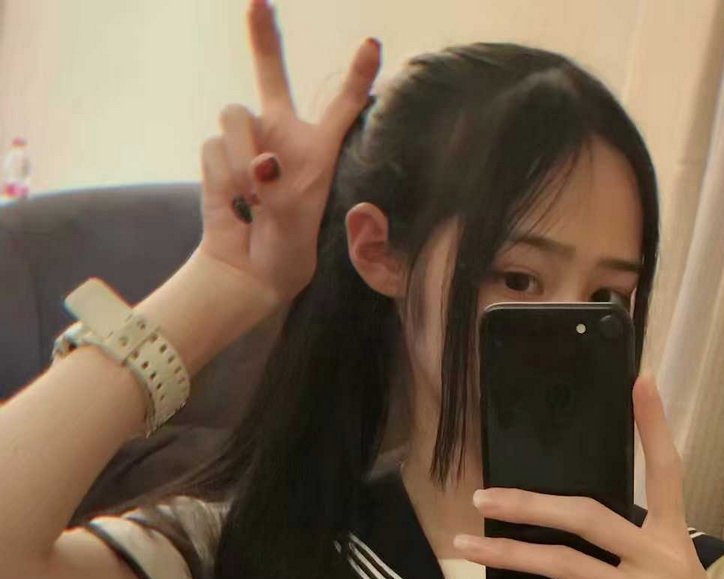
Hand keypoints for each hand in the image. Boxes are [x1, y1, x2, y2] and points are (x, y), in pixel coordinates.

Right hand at [197, 0, 380, 310]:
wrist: (251, 270)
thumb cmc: (289, 250)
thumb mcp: (302, 221)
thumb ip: (283, 188)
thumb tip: (261, 167)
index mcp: (320, 150)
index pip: (343, 105)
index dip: (358, 75)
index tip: (372, 44)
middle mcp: (282, 136)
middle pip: (270, 75)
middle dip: (263, 38)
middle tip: (259, 2)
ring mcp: (248, 142)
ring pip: (235, 114)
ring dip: (241, 156)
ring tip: (256, 196)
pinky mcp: (218, 153)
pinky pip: (215, 147)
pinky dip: (225, 175)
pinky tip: (238, 202)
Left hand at [454, 374, 723, 578]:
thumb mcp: (675, 573)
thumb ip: (637, 548)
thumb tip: (575, 528)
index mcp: (674, 535)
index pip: (667, 469)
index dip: (653, 424)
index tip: (639, 379)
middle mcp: (663, 558)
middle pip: (588, 516)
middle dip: (529, 503)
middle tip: (482, 496)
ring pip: (568, 566)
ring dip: (510, 555)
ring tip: (468, 547)